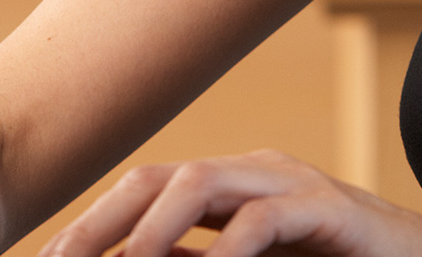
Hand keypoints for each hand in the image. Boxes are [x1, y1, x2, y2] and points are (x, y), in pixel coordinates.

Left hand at [41, 151, 421, 256]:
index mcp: (235, 186)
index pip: (146, 189)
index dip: (92, 225)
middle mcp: (257, 173)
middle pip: (160, 176)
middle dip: (101, 222)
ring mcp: (293, 184)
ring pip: (203, 182)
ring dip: (152, 226)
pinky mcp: (329, 210)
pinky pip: (265, 218)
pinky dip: (229, 248)